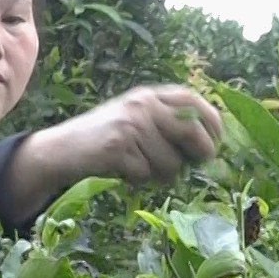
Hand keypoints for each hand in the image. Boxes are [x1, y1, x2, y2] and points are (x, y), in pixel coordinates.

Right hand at [28, 84, 223, 188]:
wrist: (61, 149)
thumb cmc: (103, 139)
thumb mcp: (136, 120)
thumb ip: (166, 124)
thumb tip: (208, 146)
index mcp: (149, 95)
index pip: (193, 100)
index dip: (212, 121)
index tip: (217, 142)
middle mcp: (141, 105)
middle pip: (191, 130)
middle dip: (200, 152)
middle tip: (196, 164)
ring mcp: (130, 125)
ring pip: (171, 162)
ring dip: (162, 175)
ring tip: (143, 171)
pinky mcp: (118, 147)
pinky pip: (147, 174)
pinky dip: (140, 181)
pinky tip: (125, 174)